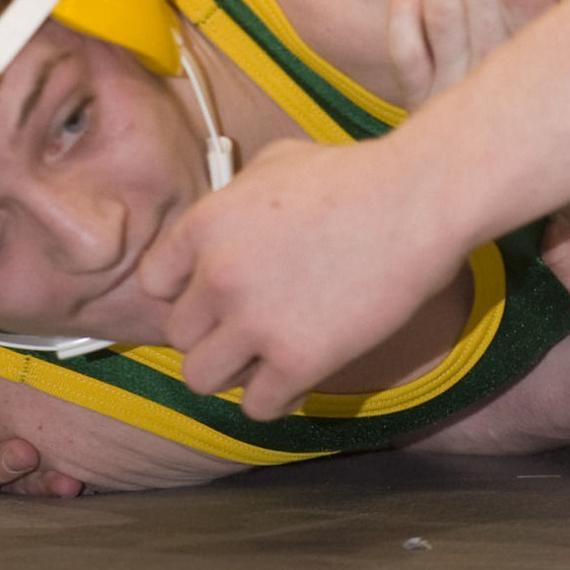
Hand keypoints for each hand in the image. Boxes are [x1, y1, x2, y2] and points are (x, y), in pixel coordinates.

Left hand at [139, 128, 456, 419]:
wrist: (415, 201)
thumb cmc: (352, 175)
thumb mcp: (275, 162)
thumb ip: (234, 200)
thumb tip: (222, 225)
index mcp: (205, 224)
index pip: (155, 283)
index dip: (186, 290)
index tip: (216, 293)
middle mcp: (218, 276)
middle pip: (179, 336)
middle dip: (213, 331)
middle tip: (251, 324)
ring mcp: (255, 322)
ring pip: (202, 379)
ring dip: (234, 370)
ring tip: (267, 353)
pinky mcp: (297, 360)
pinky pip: (257, 408)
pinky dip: (276, 397)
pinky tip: (298, 374)